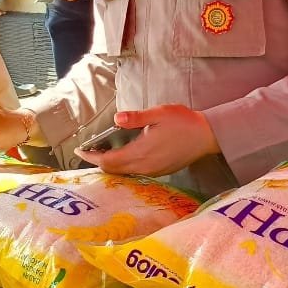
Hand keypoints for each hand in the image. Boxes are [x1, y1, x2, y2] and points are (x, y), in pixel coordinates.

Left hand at [76, 104, 219, 176]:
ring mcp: (153, 171)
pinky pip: (135, 173)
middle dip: (98, 162)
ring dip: (110, 165)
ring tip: (101, 153)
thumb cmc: (183, 122)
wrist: (207, 136)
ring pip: (124, 173)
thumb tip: (116, 118)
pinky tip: (121, 156)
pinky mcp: (160, 171)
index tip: (80, 151)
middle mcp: (146, 166)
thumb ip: (136, 118)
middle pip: (114, 170)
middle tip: (87, 151)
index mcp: (142, 152)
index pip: (109, 161)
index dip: (92, 157)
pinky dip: (123, 167)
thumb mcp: (159, 113)